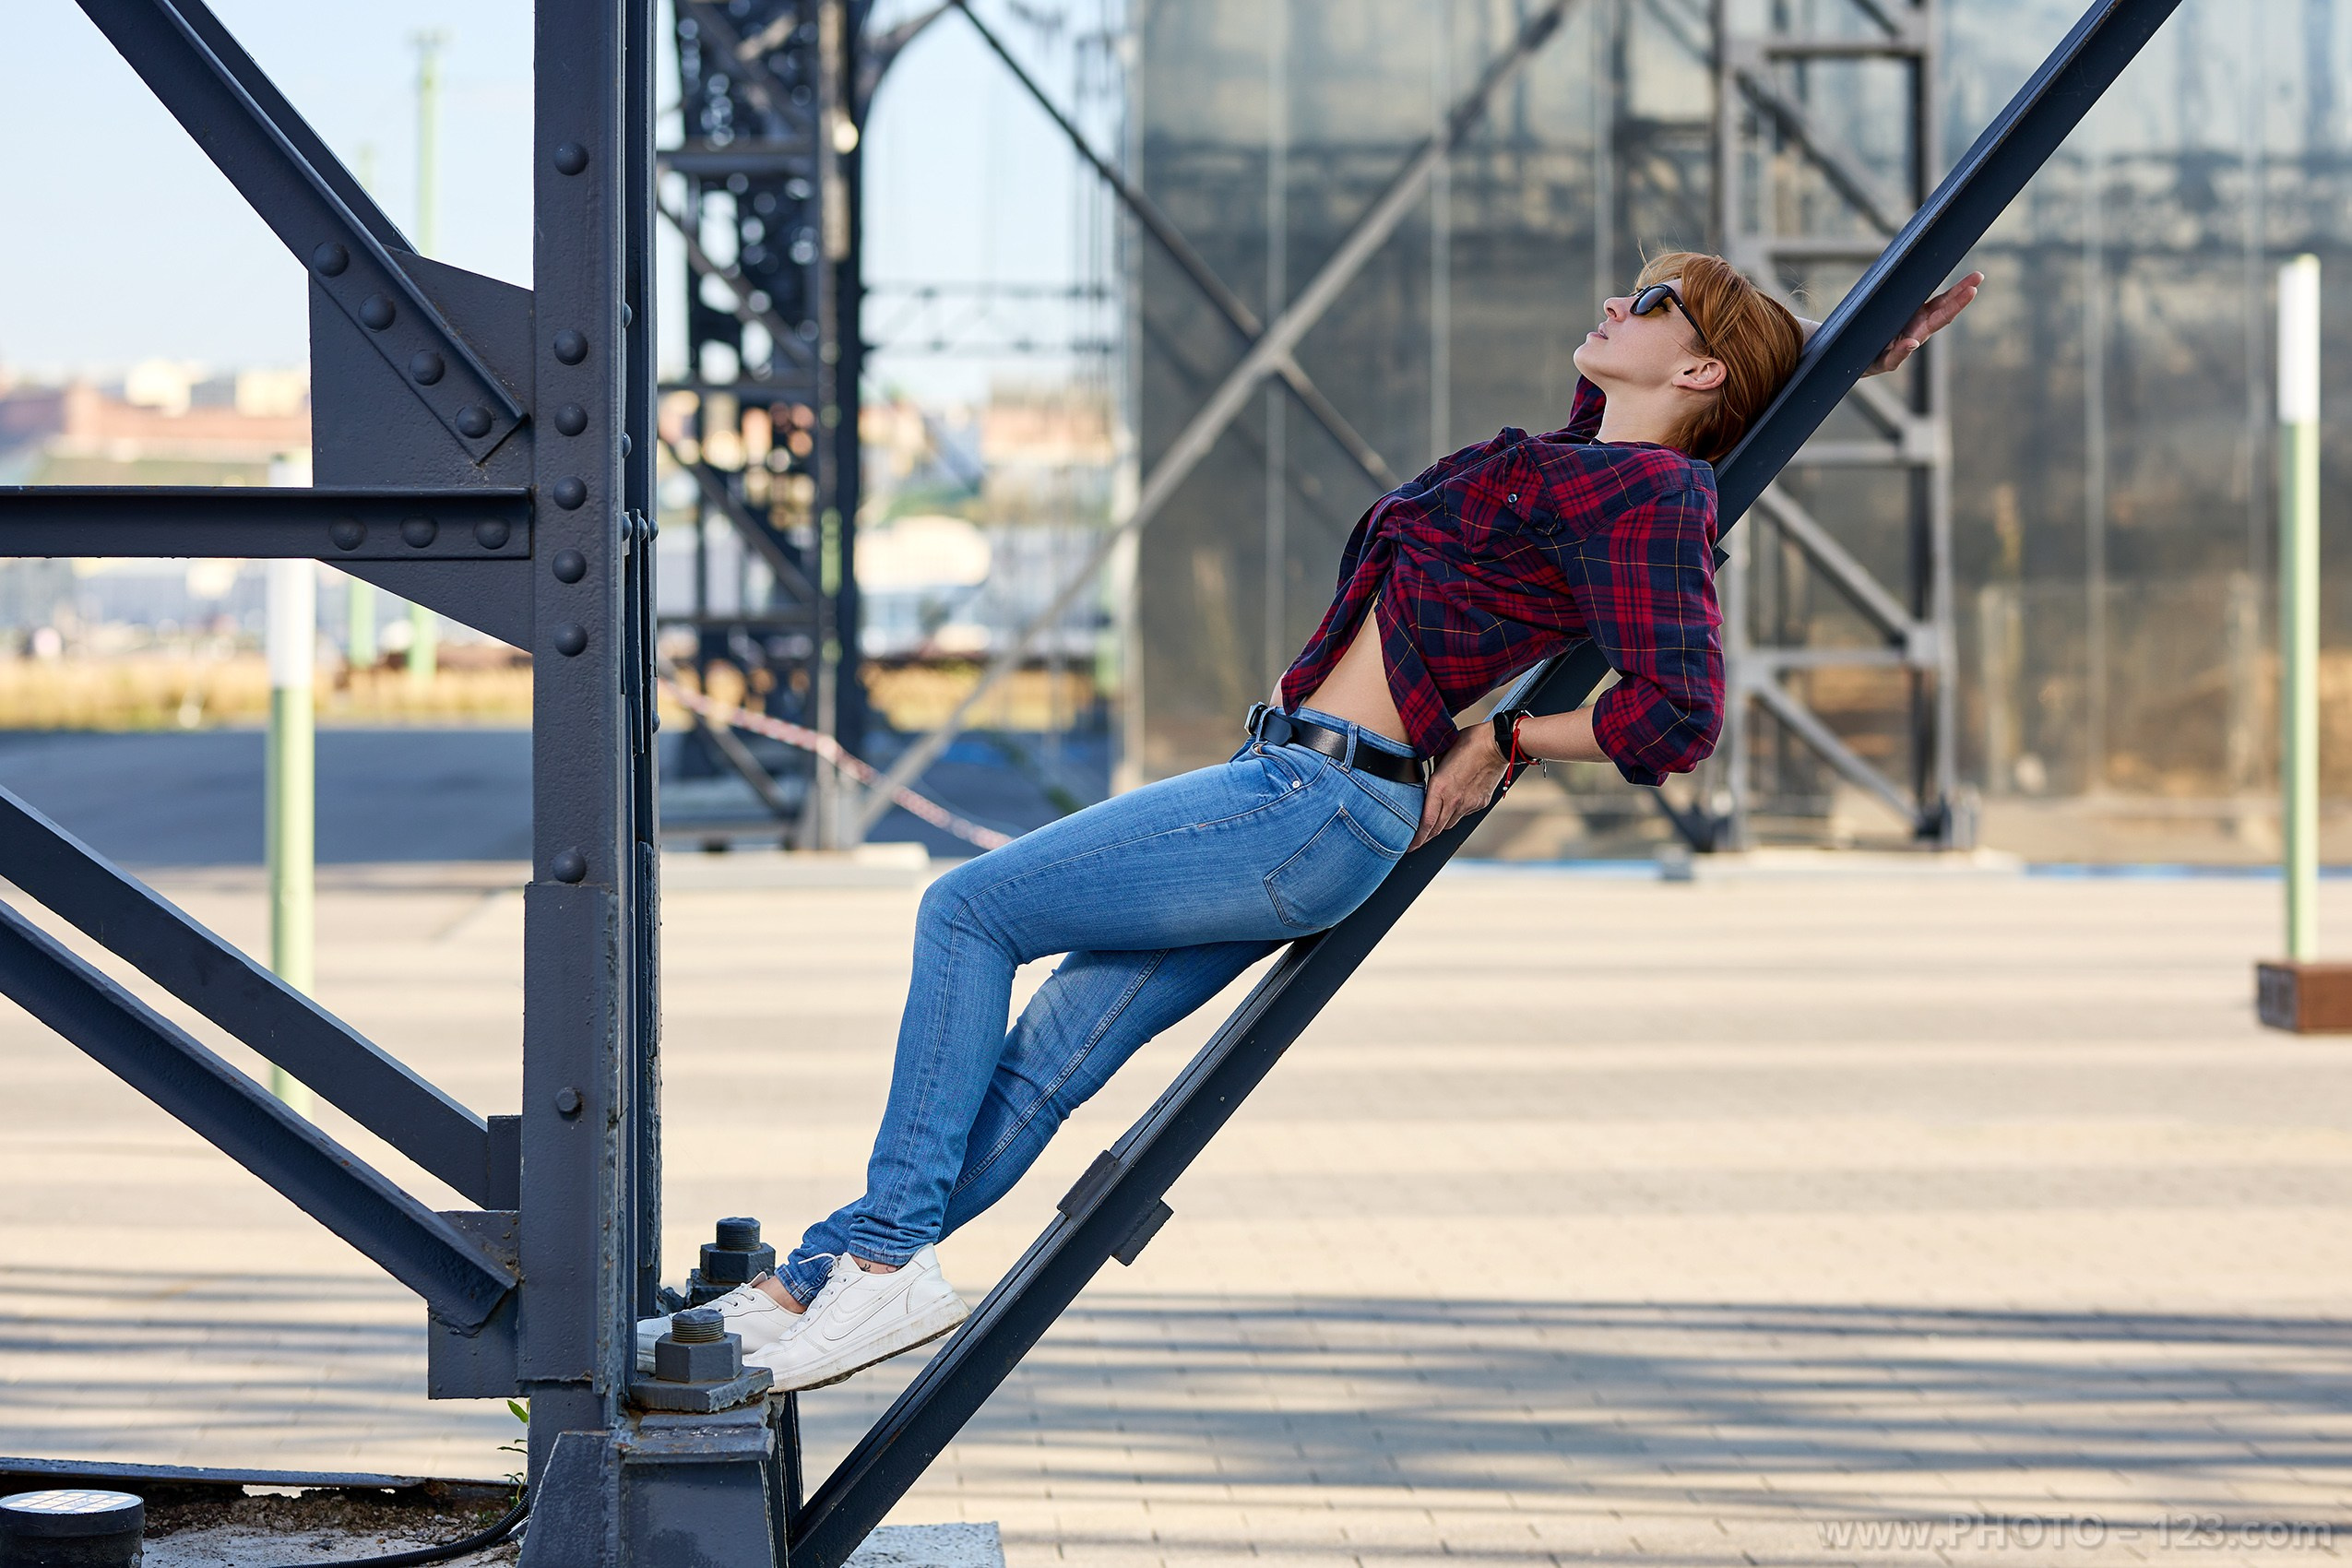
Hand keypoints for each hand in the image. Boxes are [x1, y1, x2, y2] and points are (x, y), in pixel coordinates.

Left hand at [1409, 724, 1508, 851]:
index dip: (1417, 838)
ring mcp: (1468, 804)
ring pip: (1449, 823)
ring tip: (1431, 826)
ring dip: (1439, 826)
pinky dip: (1455, 814)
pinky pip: (1464, 814)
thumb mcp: (1441, 754)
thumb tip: (1428, 779)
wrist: (1497, 745)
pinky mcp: (1480, 803)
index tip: (1409, 845)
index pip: (1426, 822)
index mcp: (1440, 788)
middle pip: (1436, 828)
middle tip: (1416, 841)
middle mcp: (1454, 801)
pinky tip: (1452, 806)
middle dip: (1425, 837)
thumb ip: (1432, 771)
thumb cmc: (1469, 743)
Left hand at [1864, 270, 1982, 375]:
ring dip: (1931, 327)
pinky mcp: (1885, 362)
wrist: (1859, 359)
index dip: (1959, 292)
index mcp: (1919, 318)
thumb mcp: (1890, 316)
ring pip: (1922, 336)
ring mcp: (1903, 347)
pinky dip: (1901, 351)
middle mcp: (1916, 332)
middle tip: (1974, 287)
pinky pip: (1893, 358)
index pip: (1943, 303)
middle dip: (1957, 302)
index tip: (1977, 278)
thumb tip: (1920, 299)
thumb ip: (1903, 303)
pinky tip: (1911, 342)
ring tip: (1949, 313)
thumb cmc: (1878, 334)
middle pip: (1940, 316)